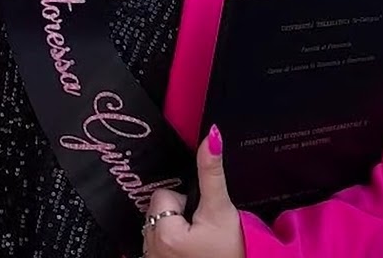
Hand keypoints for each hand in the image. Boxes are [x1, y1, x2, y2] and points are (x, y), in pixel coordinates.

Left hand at [143, 125, 244, 257]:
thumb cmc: (232, 251)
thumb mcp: (221, 209)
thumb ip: (211, 173)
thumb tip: (211, 136)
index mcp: (163, 234)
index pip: (163, 195)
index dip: (184, 201)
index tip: (200, 218)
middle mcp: (150, 249)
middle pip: (156, 211)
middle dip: (176, 215)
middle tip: (200, 230)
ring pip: (154, 227)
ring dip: (171, 230)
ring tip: (195, 242)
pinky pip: (154, 244)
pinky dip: (168, 246)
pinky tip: (187, 252)